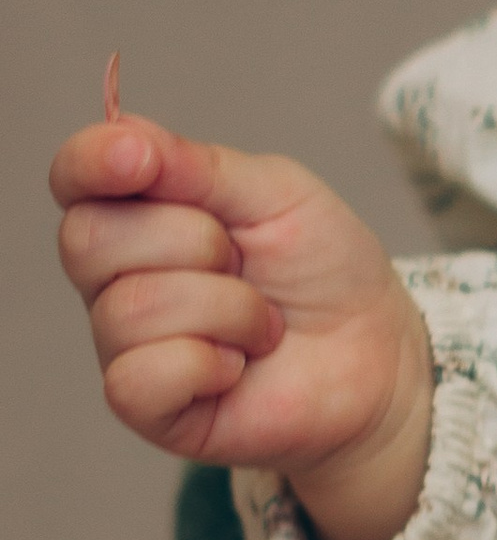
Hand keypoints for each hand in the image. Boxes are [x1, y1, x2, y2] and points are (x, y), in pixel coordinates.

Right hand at [53, 102, 433, 539]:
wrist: (376, 353)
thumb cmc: (323, 268)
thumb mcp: (276, 193)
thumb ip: (196, 164)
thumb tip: (121, 133)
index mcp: (140, 210)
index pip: (76, 176)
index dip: (90, 162)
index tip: (137, 159)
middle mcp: (116, 276)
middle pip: (90, 239)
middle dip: (192, 240)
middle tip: (244, 260)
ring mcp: (125, 343)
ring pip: (131, 308)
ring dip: (227, 309)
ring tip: (262, 323)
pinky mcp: (146, 406)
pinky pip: (138, 377)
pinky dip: (207, 364)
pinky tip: (236, 367)